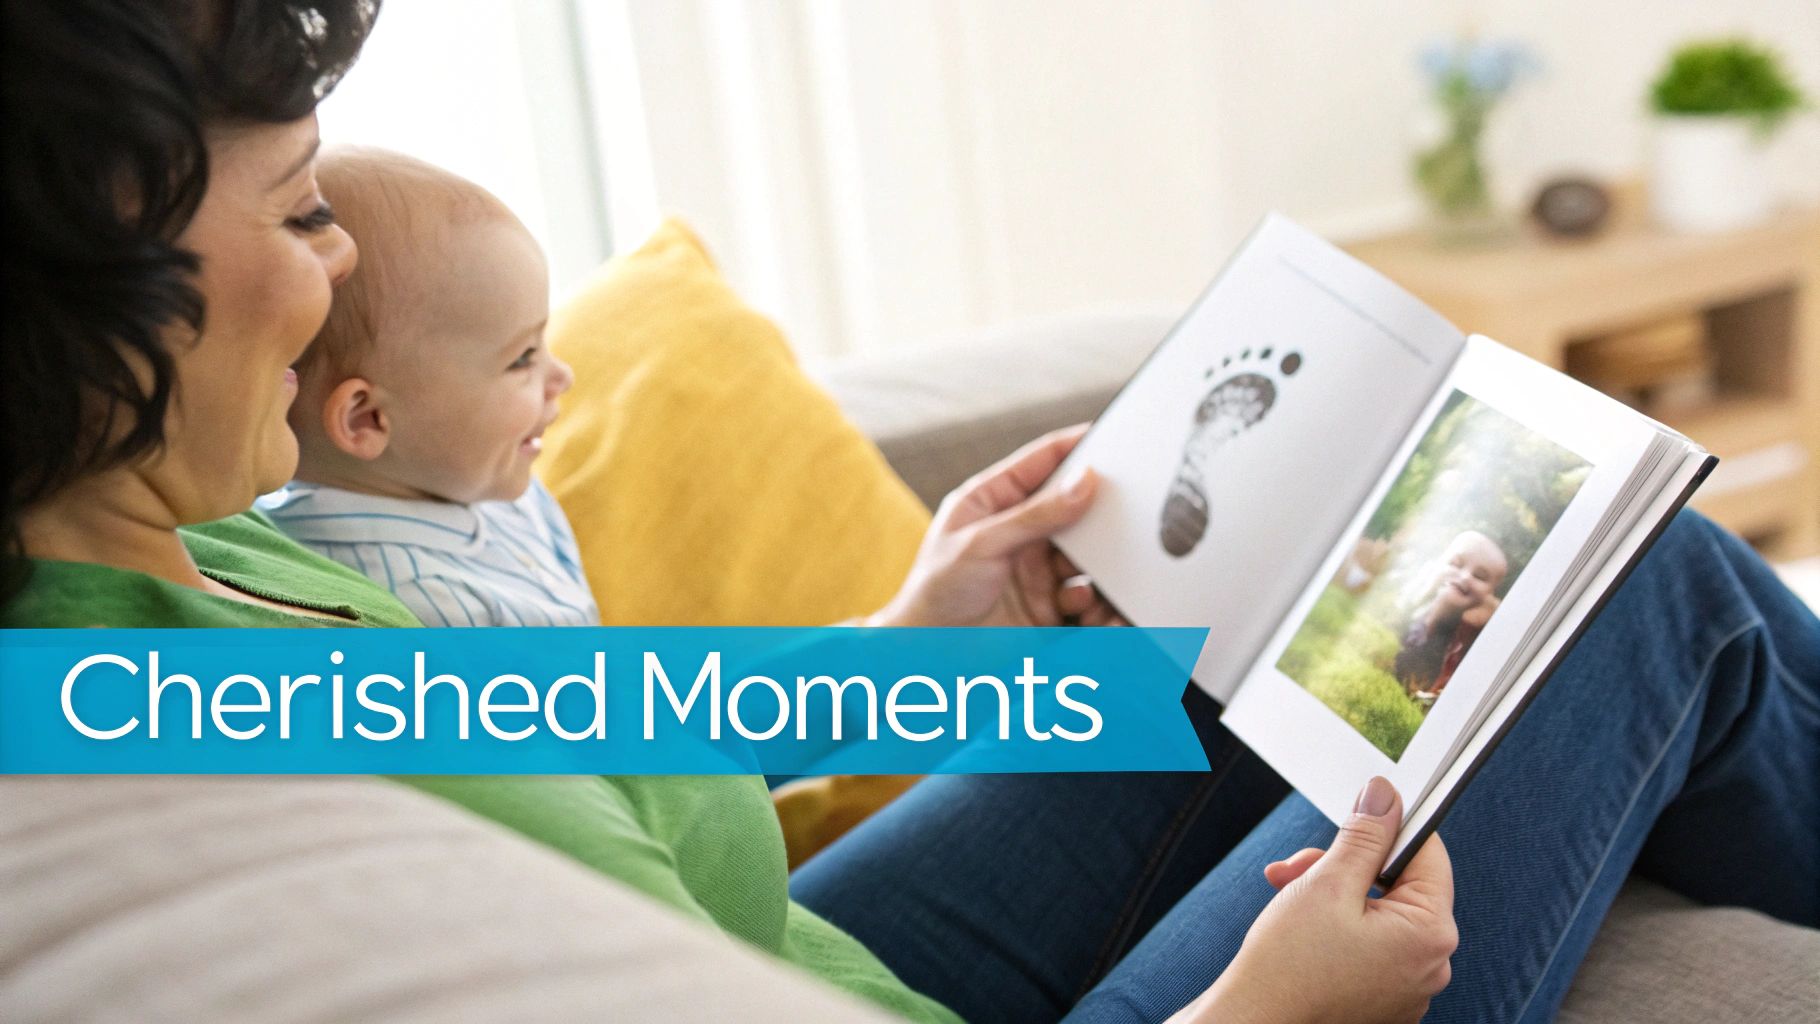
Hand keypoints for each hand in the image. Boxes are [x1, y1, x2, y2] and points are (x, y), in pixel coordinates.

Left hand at [870, 424, 1125, 627]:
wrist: (926, 656)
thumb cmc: (934, 592)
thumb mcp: (980, 543)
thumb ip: (1035, 515)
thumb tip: (1084, 482)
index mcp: (994, 502)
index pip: (1042, 462)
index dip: (1076, 447)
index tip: (1112, 437)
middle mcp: (1020, 534)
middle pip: (1074, 511)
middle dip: (1098, 519)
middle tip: (1121, 521)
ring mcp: (1038, 572)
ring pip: (1087, 559)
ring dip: (1098, 571)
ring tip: (1087, 587)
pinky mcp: (1051, 609)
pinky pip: (1088, 600)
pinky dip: (1096, 605)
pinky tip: (1090, 613)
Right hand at [1173, 777, 1457, 1023]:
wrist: (1256, 1023)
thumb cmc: (1289, 965)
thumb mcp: (1326, 882)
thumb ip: (1364, 836)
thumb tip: (1385, 796)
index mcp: (1431, 934)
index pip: (1428, 854)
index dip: (1387, 827)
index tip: (1356, 814)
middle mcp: (1431, 965)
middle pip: (1397, 884)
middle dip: (1344, 866)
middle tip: (1299, 866)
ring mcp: (1408, 987)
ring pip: (1378, 914)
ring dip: (1333, 894)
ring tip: (1289, 895)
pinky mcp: (1383, 999)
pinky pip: (1370, 946)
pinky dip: (1337, 928)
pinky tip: (1300, 927)